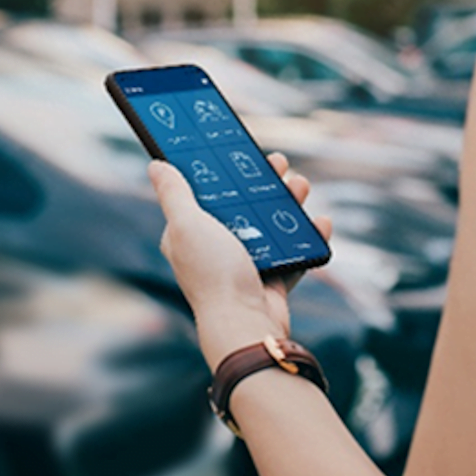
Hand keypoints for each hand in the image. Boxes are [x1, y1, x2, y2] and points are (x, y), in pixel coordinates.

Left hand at [149, 152, 332, 370]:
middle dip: (264, 182)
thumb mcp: (187, 225)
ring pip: (271, 224)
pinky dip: (308, 236)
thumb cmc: (212, 275)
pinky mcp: (271, 280)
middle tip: (280, 163)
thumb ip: (174, 194)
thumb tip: (156, 164)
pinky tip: (320, 222)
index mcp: (189, 234)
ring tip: (301, 186)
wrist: (245, 325)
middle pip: (243, 205)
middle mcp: (215, 248)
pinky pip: (293, 252)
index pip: (206, 193)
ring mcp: (245, 264)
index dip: (224, 172)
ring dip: (289, 202)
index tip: (242, 151)